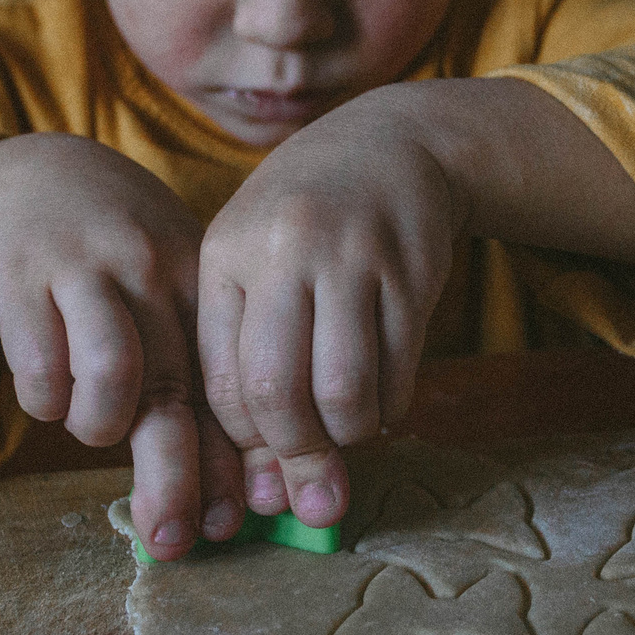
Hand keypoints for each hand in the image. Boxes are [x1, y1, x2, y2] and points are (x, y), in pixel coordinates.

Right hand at [0, 133, 240, 558]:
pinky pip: (41, 368)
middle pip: (175, 390)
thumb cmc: (121, 270)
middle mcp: (152, 272)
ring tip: (93, 424)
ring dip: (100, 426)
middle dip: (176, 477)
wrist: (39, 179)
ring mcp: (87, 269)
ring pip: (111, 376)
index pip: (228, 384)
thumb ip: (195, 389)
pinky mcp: (21, 276)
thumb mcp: (168, 307)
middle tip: (175, 541)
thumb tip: (230, 505)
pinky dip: (46, 400)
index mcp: (203, 284)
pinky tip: (50, 387)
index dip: (232, 461)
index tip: (233, 523)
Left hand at [197, 96, 460, 529]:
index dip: (248, 443)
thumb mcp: (254, 266)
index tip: (267, 464)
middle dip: (297, 453)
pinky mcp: (410, 270)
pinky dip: (390, 407)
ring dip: (350, 435)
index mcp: (225, 255)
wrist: (391, 145)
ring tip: (350, 429)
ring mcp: (351, 257)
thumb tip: (268, 489)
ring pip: (344, 391)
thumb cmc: (305, 225)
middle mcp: (282, 251)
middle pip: (278, 392)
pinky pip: (399, 372)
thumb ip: (247, 359)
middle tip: (313, 470)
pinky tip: (382, 398)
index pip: (224, 383)